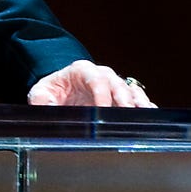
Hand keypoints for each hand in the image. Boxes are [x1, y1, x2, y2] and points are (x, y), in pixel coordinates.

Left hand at [27, 59, 155, 107]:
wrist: (61, 91)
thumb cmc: (52, 91)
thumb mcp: (41, 93)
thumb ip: (42, 102)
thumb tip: (48, 110)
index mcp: (82, 70)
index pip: (96, 80)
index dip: (102, 95)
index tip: (104, 110)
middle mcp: (102, 75)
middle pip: (118, 85)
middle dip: (124, 101)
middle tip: (127, 117)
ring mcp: (114, 85)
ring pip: (132, 92)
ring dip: (139, 105)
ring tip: (145, 118)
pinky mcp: (123, 97)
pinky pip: (139, 101)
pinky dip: (145, 110)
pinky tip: (150, 121)